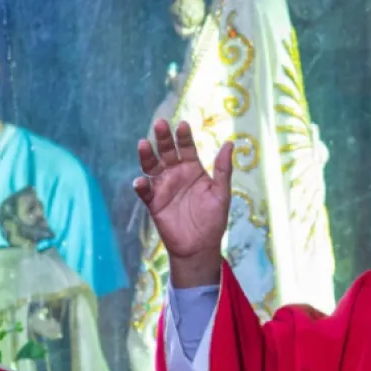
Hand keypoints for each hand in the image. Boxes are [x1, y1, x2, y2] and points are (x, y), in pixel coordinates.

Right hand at [133, 119, 232, 286]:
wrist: (200, 246)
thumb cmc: (213, 220)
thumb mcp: (221, 194)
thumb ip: (223, 169)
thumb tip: (230, 143)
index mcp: (193, 169)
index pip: (187, 148)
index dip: (184, 136)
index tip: (183, 125)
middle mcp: (176, 174)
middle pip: (167, 152)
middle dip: (163, 138)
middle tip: (160, 124)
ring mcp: (163, 187)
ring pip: (152, 167)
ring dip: (147, 156)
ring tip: (144, 144)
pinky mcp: (153, 203)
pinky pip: (145, 192)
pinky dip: (141, 186)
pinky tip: (141, 181)